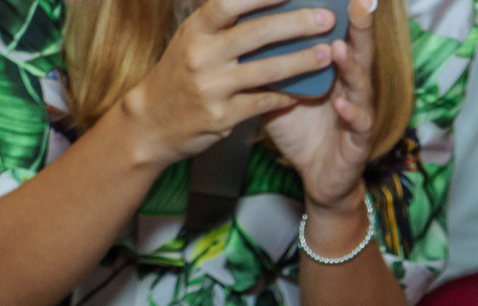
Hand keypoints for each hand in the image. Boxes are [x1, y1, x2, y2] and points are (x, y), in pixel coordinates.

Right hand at [116, 0, 330, 167]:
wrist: (151, 122)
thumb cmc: (179, 74)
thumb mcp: (191, 39)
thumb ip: (220, 21)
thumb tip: (259, 1)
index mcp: (195, 30)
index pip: (230, 3)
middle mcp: (201, 55)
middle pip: (256, 34)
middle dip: (296, 24)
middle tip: (327, 18)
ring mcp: (211, 87)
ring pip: (266, 71)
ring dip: (300, 61)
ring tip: (326, 54)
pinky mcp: (221, 116)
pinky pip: (262, 102)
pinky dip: (285, 95)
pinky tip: (304, 90)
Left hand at [264, 0, 381, 213]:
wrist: (316, 175)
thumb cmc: (301, 129)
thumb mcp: (282, 91)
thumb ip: (272, 64)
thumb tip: (243, 32)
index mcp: (336, 69)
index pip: (341, 33)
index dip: (343, 12)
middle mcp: (352, 85)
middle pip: (360, 51)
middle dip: (361, 26)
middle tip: (359, 2)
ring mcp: (359, 111)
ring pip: (361, 85)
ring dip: (351, 66)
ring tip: (339, 48)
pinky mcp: (359, 141)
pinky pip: (357, 125)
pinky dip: (350, 113)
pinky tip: (341, 104)